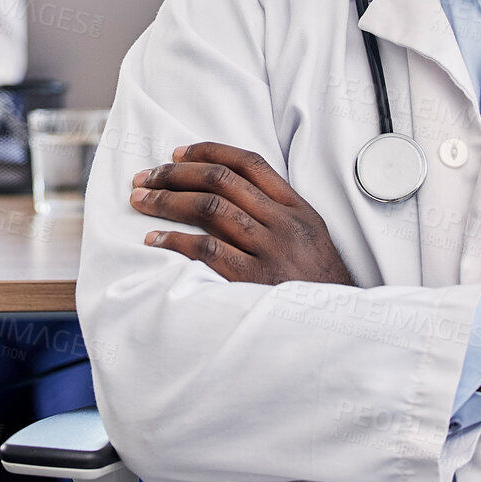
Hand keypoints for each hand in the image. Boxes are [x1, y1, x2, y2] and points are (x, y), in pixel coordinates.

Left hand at [131, 141, 353, 285]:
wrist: (340, 330)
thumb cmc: (318, 286)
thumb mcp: (311, 239)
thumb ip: (277, 213)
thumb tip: (225, 190)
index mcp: (298, 209)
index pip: (249, 163)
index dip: (208, 152)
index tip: (177, 154)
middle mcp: (285, 224)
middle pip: (222, 181)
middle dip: (176, 174)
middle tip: (145, 177)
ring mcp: (271, 251)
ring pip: (210, 208)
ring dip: (167, 201)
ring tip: (140, 200)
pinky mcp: (255, 280)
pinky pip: (207, 250)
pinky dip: (175, 241)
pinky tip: (153, 240)